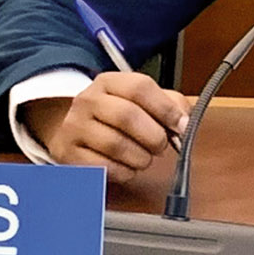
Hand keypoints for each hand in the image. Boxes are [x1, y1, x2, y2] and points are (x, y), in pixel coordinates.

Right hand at [21, 72, 189, 183]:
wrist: (72, 131)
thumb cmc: (116, 118)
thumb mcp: (142, 103)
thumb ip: (169, 106)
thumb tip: (184, 123)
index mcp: (109, 82)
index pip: (140, 87)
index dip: (165, 108)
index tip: (180, 125)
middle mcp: (87, 100)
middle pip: (127, 115)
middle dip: (153, 136)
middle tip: (161, 146)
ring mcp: (74, 127)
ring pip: (115, 144)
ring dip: (140, 158)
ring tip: (144, 158)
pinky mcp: (68, 154)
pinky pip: (103, 167)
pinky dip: (124, 172)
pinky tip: (127, 168)